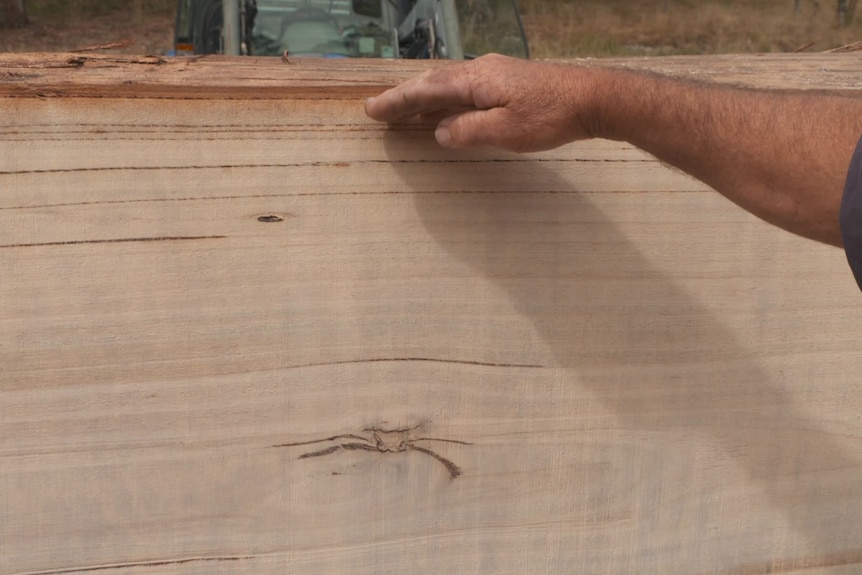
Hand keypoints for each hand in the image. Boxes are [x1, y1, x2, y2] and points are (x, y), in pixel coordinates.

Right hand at [364, 54, 596, 151]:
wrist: (593, 98)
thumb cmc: (551, 116)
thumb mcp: (505, 132)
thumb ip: (467, 131)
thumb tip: (439, 131)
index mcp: (475, 80)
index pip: (425, 90)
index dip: (397, 101)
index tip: (372, 110)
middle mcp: (481, 70)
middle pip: (432, 82)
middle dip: (404, 97)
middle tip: (379, 110)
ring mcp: (495, 73)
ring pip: (449, 84)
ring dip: (424, 98)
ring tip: (403, 111)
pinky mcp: (508, 81)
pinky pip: (465, 88)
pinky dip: (446, 99)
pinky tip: (447, 110)